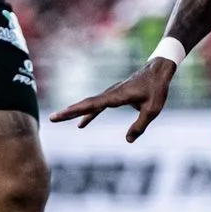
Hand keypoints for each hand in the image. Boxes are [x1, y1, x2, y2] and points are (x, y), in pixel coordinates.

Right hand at [50, 60, 175, 142]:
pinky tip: (82, 124)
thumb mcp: (152, 110)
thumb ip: (140, 126)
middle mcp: (110, 94)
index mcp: (117, 96)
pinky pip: (98, 106)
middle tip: (52, 118)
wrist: (158, 71)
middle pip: (86, 104)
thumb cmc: (157, 89)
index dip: (76, 111)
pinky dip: (89, 114)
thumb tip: (128, 140)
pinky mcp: (114, 96)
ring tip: (58, 119)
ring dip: (75, 112)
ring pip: (89, 104)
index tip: (61, 114)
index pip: (92, 105)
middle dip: (68, 112)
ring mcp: (111, 94)